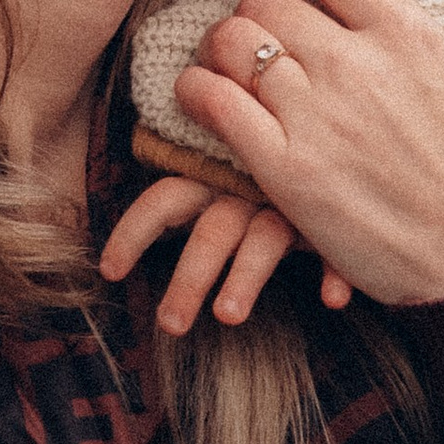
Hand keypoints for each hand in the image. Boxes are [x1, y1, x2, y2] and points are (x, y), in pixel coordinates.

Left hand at [98, 174, 354, 335]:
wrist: (328, 117)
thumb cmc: (255, 166)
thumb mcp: (215, 169)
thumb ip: (183, 194)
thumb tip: (121, 242)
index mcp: (209, 175)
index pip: (162, 200)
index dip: (133, 233)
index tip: (109, 273)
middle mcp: (244, 187)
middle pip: (210, 233)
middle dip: (188, 279)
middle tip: (169, 326)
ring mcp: (287, 204)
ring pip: (263, 241)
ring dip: (245, 276)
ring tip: (227, 317)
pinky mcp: (330, 220)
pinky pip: (332, 246)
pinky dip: (334, 271)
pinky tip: (334, 300)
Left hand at [169, 0, 443, 308]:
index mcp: (407, 34)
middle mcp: (355, 65)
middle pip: (266, 0)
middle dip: (258, 10)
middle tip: (263, 36)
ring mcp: (316, 117)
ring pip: (231, 43)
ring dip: (221, 48)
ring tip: (228, 66)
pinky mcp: (287, 171)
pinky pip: (215, 104)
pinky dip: (196, 92)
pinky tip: (203, 99)